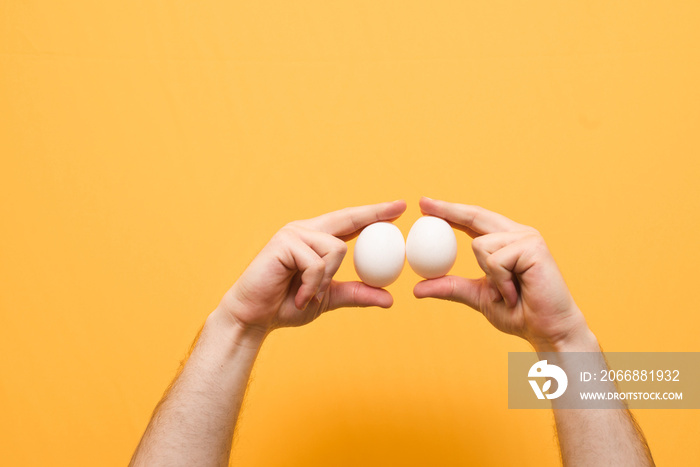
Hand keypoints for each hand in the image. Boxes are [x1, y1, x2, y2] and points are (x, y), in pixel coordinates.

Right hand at [216, 200, 406, 335]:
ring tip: (309, 294)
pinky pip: (317, 262)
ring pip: (337, 249)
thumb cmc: (286, 305)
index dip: (374, 214)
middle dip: (375, 213)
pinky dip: (313, 284)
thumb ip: (356, 294)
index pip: (350, 223)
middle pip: (347, 218)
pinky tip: (300, 295)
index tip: (399, 209)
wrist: (254, 316)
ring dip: (327, 279)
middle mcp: (305, 231)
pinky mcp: (284, 243)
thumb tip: (390, 299)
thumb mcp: (328, 298)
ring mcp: (293, 233)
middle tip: (401, 209)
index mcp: (315, 240)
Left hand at [413, 197, 593, 350]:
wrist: (547, 330)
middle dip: (448, 209)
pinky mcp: (533, 247)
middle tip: (422, 203)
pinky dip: (499, 281)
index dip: (449, 211)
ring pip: (480, 245)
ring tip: (507, 292)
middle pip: (476, 215)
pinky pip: (495, 260)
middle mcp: (518, 234)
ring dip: (488, 276)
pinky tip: (515, 293)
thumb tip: (416, 288)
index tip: (424, 204)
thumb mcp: (478, 296)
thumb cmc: (519, 313)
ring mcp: (527, 238)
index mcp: (506, 241)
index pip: (473, 220)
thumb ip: (451, 287)